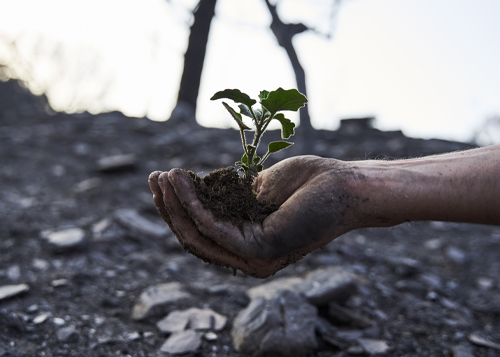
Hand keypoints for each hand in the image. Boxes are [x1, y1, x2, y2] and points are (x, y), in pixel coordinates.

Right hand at [149, 156, 358, 277]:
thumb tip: (198, 190)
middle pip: (195, 236)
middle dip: (170, 207)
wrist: (344, 186)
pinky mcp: (260, 251)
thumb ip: (229, 197)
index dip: (178, 207)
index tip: (163, 180)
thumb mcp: (256, 189)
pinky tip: (181, 181)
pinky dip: (193, 204)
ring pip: (200, 234)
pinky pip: (215, 228)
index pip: (202, 231)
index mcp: (247, 243)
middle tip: (153, 179)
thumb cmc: (307, 183)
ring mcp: (254, 258)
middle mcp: (248, 257)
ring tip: (162, 177)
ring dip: (176, 205)